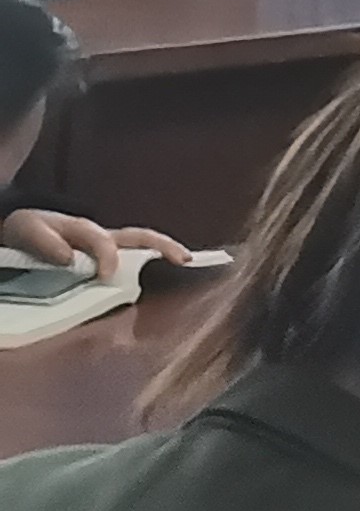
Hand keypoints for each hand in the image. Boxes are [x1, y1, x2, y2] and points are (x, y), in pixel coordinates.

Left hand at [0, 208, 191, 283]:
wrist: (21, 231)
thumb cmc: (26, 229)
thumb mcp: (27, 230)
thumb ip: (46, 243)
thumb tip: (71, 260)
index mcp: (85, 230)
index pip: (105, 243)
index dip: (108, 258)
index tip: (105, 277)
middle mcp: (101, 238)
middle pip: (140, 238)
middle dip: (166, 246)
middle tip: (187, 260)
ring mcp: (105, 248)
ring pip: (141, 248)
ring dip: (164, 255)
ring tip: (185, 266)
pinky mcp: (102, 260)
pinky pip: (131, 260)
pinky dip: (150, 267)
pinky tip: (158, 281)